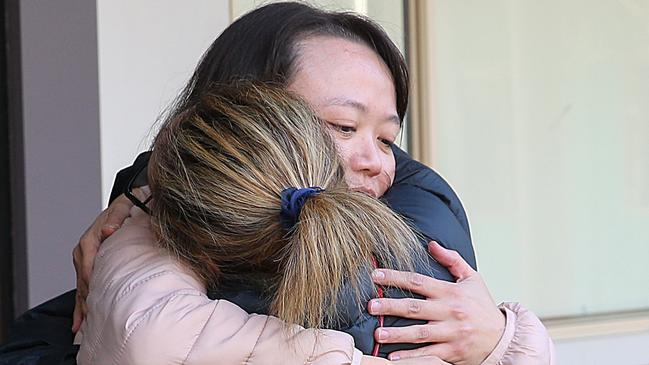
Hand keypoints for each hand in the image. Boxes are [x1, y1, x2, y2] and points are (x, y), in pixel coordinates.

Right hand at [71, 193, 134, 332]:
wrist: (129, 204)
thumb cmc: (128, 206)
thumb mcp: (124, 206)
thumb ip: (116, 218)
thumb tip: (109, 230)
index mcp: (90, 239)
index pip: (88, 263)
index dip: (91, 279)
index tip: (96, 295)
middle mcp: (84, 250)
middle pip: (83, 279)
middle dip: (86, 299)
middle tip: (91, 319)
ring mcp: (84, 260)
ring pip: (81, 286)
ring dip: (81, 306)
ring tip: (82, 327)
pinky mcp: (88, 266)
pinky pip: (82, 287)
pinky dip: (81, 304)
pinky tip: (80, 321)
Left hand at [368, 241, 505, 364]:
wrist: (503, 337)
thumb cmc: (483, 307)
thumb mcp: (472, 278)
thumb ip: (452, 260)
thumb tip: (431, 244)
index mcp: (451, 292)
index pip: (418, 281)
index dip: (396, 277)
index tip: (376, 275)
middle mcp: (450, 312)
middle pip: (415, 307)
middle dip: (391, 306)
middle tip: (371, 305)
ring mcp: (451, 333)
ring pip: (420, 333)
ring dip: (397, 333)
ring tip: (378, 333)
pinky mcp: (452, 351)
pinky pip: (428, 354)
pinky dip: (411, 356)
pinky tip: (393, 356)